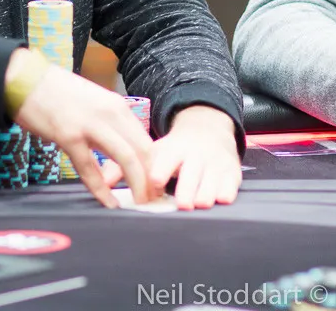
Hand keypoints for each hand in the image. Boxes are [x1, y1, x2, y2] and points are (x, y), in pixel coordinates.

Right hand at [10, 50, 156, 208]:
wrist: (26, 79)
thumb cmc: (58, 93)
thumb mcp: (94, 103)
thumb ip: (110, 123)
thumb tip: (123, 148)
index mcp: (118, 106)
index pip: (147, 141)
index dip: (155, 167)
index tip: (155, 185)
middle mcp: (110, 113)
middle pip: (143, 151)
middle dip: (151, 179)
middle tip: (152, 199)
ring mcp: (91, 124)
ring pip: (126, 158)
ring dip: (137, 184)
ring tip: (139, 203)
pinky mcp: (69, 136)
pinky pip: (90, 169)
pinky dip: (102, 189)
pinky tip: (108, 202)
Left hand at [100, 105, 240, 210]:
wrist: (209, 130)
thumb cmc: (175, 150)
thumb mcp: (154, 151)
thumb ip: (128, 167)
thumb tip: (103, 182)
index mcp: (174, 149)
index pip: (166, 160)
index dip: (160, 171)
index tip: (155, 183)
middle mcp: (196, 155)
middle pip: (192, 174)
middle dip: (187, 189)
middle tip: (182, 204)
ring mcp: (215, 164)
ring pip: (212, 181)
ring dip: (206, 194)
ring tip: (200, 204)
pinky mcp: (232, 173)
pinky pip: (231, 186)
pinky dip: (225, 193)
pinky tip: (220, 199)